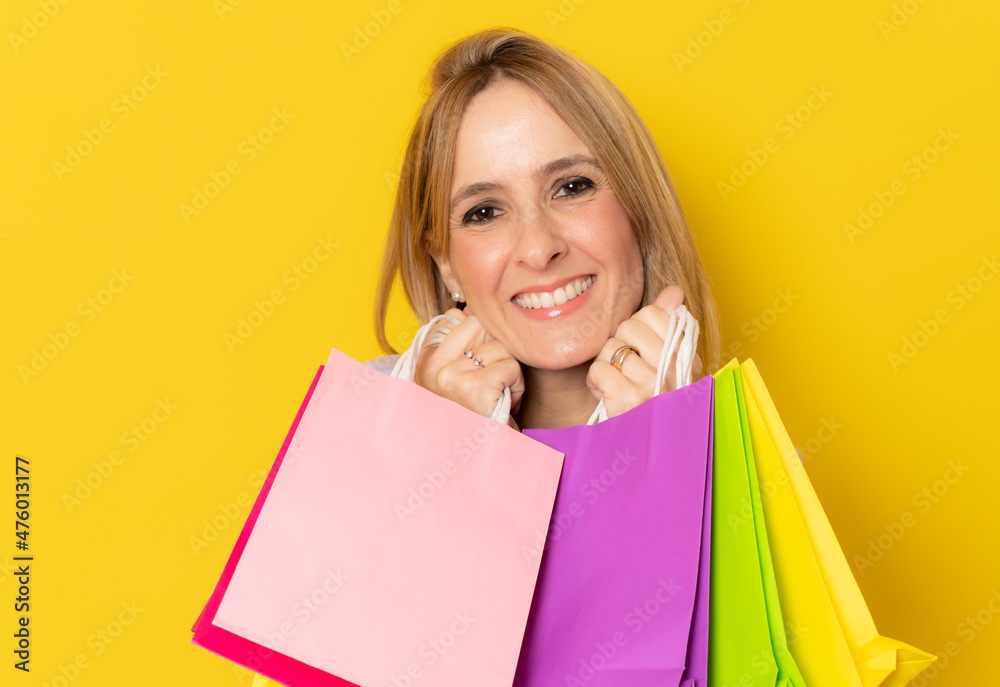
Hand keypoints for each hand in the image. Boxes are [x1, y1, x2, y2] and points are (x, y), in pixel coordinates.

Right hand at [413, 305, 524, 425]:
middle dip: (497, 353)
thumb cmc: (480, 416)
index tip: (479, 370)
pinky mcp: (473, 388)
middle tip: (492, 384)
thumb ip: (459, 344)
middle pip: (482, 326)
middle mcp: (431, 369)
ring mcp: (450, 378)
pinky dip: (516, 386)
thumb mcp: (463, 377)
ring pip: (500, 348)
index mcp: (424, 362)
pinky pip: (510, 366)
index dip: (481, 340)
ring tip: (497, 398)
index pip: (458, 319)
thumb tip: (465, 309)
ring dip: (510, 373)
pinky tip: (504, 405)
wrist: (489, 458)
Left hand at [586, 285, 703, 418]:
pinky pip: (599, 369)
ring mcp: (651, 383)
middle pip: (627, 327)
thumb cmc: (655, 401)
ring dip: (606, 366)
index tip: (640, 348)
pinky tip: (607, 394)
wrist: (651, 449)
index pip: (653, 313)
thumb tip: (674, 290)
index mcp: (687, 355)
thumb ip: (669, 325)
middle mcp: (674, 368)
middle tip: (625, 368)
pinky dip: (596, 381)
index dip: (636, 327)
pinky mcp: (626, 398)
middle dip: (619, 345)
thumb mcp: (669, 364)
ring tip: (617, 383)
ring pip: (611, 348)